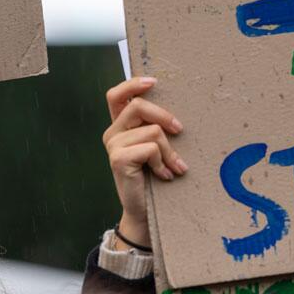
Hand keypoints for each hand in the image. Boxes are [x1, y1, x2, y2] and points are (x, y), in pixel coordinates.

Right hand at [102, 77, 185, 250]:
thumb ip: (155, 129)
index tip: (154, 82)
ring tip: (173, 167)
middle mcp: (112, 133)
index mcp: (120, 127)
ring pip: (152, 130)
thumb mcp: (155, 149)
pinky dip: (163, 162)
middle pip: (139, 106)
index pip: (116, 95)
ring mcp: (113, 146)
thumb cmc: (154, 179)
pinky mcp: (118, 159)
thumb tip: (177, 114)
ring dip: (169, 151)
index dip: (132, 84)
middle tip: (180, 130)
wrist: (145, 212)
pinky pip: (151, 148)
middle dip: (165, 117)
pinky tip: (163, 175)